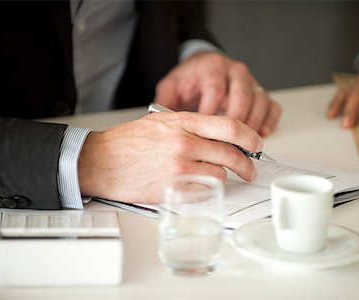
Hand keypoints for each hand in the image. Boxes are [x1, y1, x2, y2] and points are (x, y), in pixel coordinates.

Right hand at [77, 112, 262, 203]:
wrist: (101, 161)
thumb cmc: (128, 141)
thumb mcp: (161, 121)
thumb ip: (190, 125)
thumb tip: (218, 135)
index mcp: (182, 122)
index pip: (229, 126)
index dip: (250, 136)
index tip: (257, 143)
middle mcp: (184, 143)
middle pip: (230, 153)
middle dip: (245, 164)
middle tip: (249, 169)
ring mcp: (179, 167)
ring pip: (220, 174)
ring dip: (220, 176)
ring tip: (210, 174)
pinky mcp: (173, 188)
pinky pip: (203, 191)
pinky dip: (204, 189)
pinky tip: (195, 185)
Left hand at [154, 52, 281, 136]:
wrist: (202, 67)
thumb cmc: (189, 80)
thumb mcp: (171, 87)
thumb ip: (164, 103)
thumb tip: (156, 125)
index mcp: (211, 66)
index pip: (215, 89)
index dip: (212, 113)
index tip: (205, 135)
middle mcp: (234, 71)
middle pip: (242, 95)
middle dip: (236, 122)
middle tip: (229, 145)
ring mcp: (250, 81)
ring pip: (260, 100)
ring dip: (254, 124)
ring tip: (245, 145)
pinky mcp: (260, 91)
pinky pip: (272, 105)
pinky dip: (270, 121)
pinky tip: (262, 134)